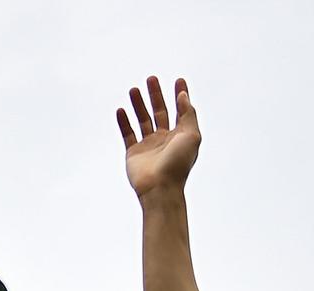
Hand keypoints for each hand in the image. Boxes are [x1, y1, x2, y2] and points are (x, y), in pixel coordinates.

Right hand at [119, 76, 199, 199]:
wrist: (159, 187)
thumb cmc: (178, 164)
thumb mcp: (192, 135)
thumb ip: (188, 114)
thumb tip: (183, 96)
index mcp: (180, 135)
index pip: (180, 110)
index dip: (180, 94)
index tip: (179, 80)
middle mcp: (164, 138)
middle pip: (159, 111)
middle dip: (156, 95)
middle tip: (151, 79)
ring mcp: (148, 145)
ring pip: (143, 119)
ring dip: (138, 104)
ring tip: (133, 90)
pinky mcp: (133, 153)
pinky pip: (128, 133)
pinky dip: (124, 121)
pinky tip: (121, 110)